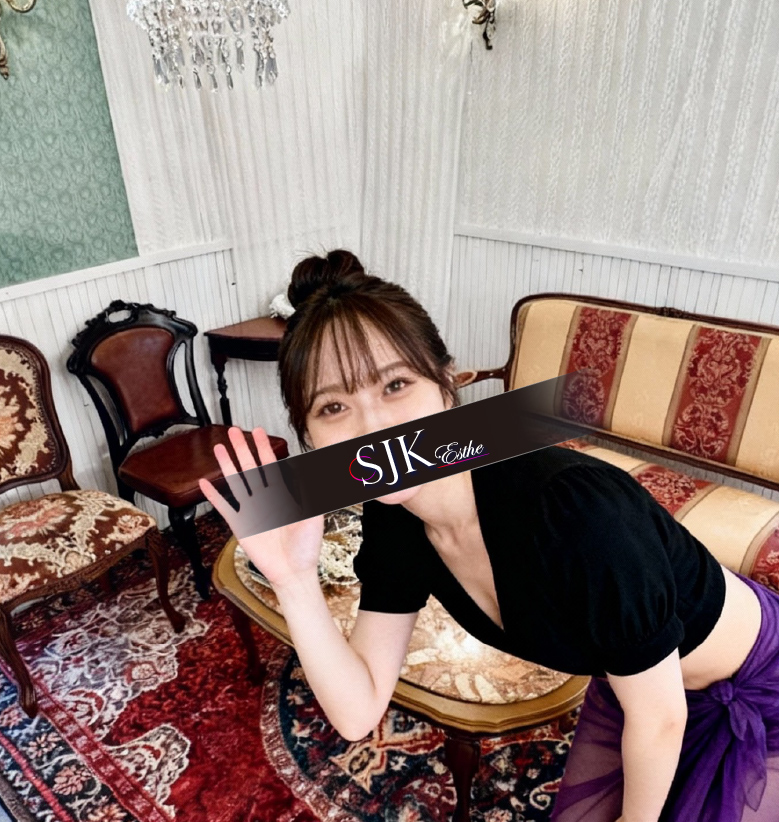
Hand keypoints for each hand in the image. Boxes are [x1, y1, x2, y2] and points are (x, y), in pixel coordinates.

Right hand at [198, 426, 324, 587]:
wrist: (293, 572)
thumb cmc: (307, 546)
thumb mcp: (313, 516)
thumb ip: (311, 494)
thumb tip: (311, 471)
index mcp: (282, 495)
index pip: (270, 465)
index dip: (263, 447)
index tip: (257, 432)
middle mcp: (265, 499)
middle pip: (250, 468)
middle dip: (242, 449)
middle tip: (234, 431)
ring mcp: (251, 511)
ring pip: (236, 482)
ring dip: (227, 465)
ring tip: (218, 448)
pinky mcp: (241, 526)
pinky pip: (225, 508)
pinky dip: (214, 497)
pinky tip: (205, 484)